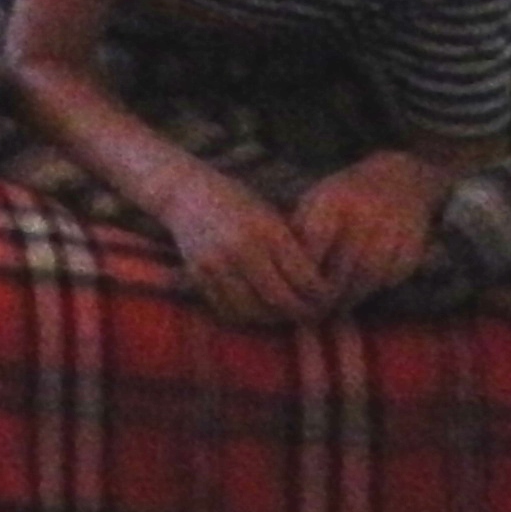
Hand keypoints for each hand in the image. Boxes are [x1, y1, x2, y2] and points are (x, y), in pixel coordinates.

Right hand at [161, 171, 334, 326]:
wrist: (183, 193)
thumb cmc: (236, 201)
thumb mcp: (269, 215)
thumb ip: (291, 248)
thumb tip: (318, 286)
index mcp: (266, 230)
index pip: (304, 277)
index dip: (320, 293)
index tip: (327, 296)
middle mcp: (240, 248)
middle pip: (281, 299)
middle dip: (300, 311)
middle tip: (311, 313)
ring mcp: (216, 263)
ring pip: (254, 311)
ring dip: (273, 318)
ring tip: (284, 315)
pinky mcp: (198, 275)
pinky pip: (228, 309)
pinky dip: (245, 316)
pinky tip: (256, 310)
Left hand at [290, 151, 450, 305]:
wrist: (400, 179)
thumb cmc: (344, 197)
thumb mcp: (315, 202)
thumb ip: (299, 232)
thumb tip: (283, 273)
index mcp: (332, 199)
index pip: (315, 241)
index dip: (307, 268)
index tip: (300, 284)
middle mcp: (364, 211)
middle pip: (343, 264)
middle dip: (330, 290)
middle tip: (320, 306)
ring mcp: (392, 227)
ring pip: (369, 275)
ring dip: (354, 294)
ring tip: (341, 303)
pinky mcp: (412, 243)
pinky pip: (393, 275)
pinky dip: (378, 285)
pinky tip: (366, 287)